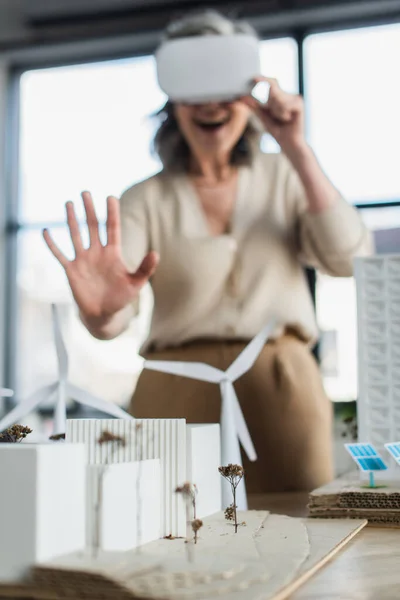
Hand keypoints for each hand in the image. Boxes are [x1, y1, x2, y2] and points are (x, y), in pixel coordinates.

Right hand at [43, 192, 158, 321]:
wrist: (103, 314)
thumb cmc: (121, 298)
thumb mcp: (135, 284)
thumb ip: (145, 269)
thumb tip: (156, 253)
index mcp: (113, 253)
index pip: (112, 228)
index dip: (112, 213)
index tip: (110, 197)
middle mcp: (97, 252)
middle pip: (93, 227)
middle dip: (90, 210)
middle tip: (85, 192)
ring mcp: (83, 260)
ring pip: (76, 235)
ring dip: (72, 220)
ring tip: (69, 203)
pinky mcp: (71, 270)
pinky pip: (60, 254)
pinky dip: (52, 244)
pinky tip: (45, 231)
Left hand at [242, 76, 306, 153]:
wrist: (288, 142)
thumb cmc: (277, 130)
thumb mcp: (263, 117)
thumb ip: (255, 107)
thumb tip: (243, 98)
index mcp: (279, 96)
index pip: (271, 83)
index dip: (263, 79)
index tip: (253, 78)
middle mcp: (288, 94)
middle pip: (273, 91)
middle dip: (271, 105)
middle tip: (277, 117)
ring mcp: (295, 98)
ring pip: (279, 99)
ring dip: (277, 112)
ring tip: (283, 119)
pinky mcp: (299, 103)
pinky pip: (285, 105)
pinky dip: (283, 114)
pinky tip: (289, 120)